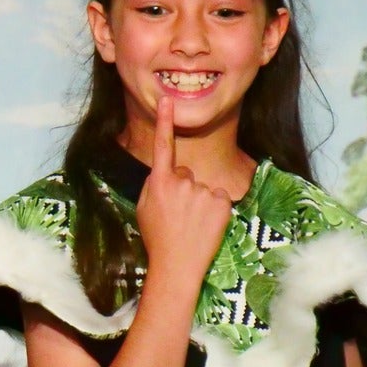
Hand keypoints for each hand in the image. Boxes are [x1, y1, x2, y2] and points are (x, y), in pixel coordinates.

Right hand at [134, 97, 234, 290]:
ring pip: (203, 188)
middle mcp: (182, 182)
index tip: (167, 100)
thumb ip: (155, 185)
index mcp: (159, 183)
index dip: (164, 121)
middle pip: (185, 174)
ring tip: (191, 225)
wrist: (177, 266)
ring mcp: (203, 191)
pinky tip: (205, 226)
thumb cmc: (157, 238)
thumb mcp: (144, 209)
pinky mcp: (222, 202)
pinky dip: (215, 210)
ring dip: (199, 203)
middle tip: (177, 217)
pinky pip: (219, 198)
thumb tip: (167, 173)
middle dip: (183, 190)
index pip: (163, 145)